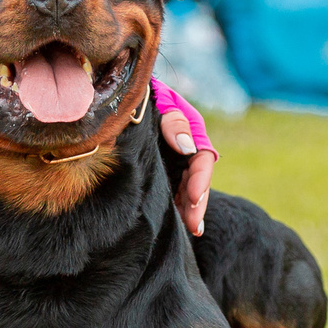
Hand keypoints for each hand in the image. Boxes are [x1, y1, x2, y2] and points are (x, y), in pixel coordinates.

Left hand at [152, 78, 216, 235]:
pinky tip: (177, 223)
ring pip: (187, 190)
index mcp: (192, 134)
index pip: (202, 160)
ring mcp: (175, 163)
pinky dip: (177, 207)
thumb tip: (187, 147)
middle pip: (198, 181)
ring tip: (190, 230)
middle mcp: (187, 151)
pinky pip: (173, 192)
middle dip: (197, 204)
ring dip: (190, 210)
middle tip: (194, 225)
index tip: (193, 197)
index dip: (200, 180)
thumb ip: (175, 123)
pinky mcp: (162, 172)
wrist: (125, 98)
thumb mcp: (164, 104)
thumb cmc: (147, 98)